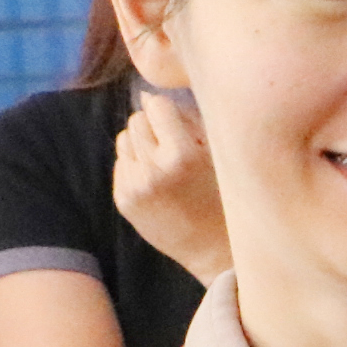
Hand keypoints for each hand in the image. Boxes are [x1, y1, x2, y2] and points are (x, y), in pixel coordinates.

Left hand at [111, 91, 229, 283]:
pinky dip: (136, 166)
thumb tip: (147, 97)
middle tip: (174, 145)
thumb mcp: (219, 153)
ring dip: (141, 145)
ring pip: (124, 139)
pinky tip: (158, 183)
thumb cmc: (224, 194)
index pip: (156, 106)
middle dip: (153, 127)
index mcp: (181, 154)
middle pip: (136, 120)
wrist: (214, 249)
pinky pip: (122, 164)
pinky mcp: (123, 200)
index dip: (168, 111)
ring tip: (164, 164)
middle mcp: (153, 169)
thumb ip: (188, 122)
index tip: (179, 123)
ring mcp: (135, 186)